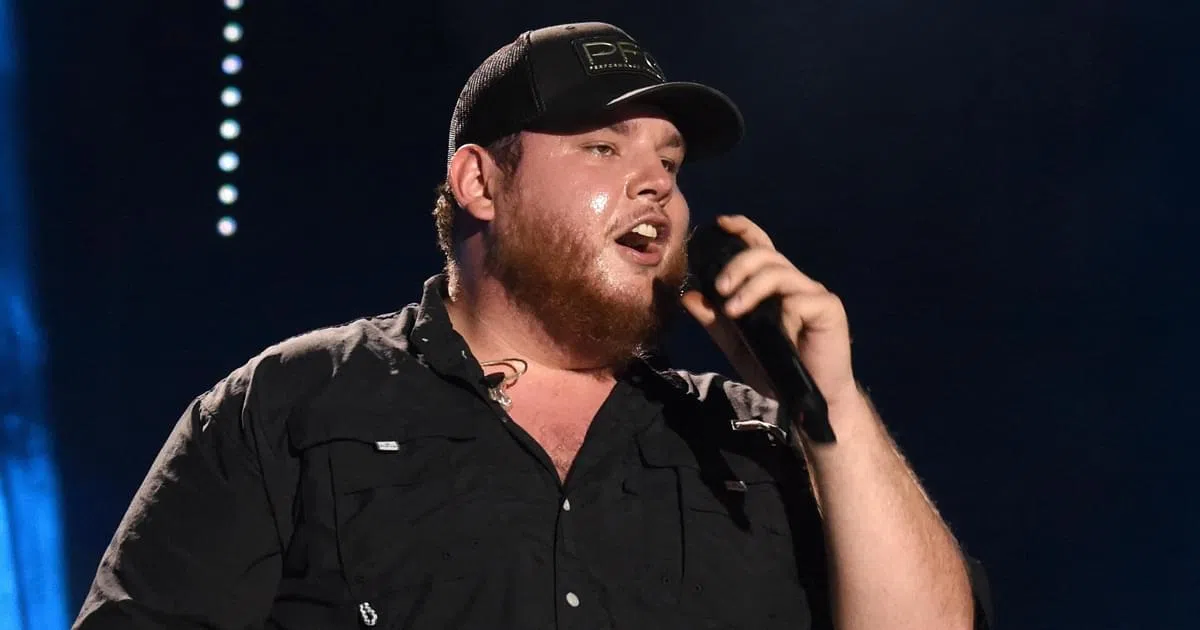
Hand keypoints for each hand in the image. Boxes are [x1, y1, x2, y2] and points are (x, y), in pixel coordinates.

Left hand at [681, 215, 860, 410]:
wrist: (808, 401)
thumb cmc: (776, 369)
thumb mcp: (737, 345)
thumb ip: (715, 322)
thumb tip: (689, 296)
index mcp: (773, 286)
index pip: (759, 245)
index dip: (743, 228)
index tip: (720, 224)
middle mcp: (794, 283)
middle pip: (765, 254)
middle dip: (738, 265)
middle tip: (721, 289)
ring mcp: (813, 294)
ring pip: (780, 272)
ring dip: (752, 287)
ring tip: (735, 310)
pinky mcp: (829, 309)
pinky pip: (801, 299)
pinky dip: (784, 312)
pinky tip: (779, 330)